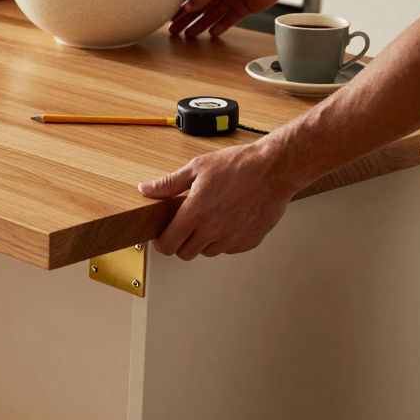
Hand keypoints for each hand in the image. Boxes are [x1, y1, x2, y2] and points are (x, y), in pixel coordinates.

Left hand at [138, 142, 308, 258]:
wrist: (273, 169)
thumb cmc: (238, 165)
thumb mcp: (197, 168)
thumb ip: (169, 184)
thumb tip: (146, 189)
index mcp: (195, 213)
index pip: (168, 244)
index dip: (162, 242)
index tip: (163, 236)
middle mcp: (212, 230)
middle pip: (185, 253)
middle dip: (181, 243)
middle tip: (185, 226)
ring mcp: (232, 238)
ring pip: (207, 252)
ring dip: (203, 241)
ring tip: (209, 219)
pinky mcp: (249, 241)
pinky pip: (229, 249)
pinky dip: (224, 240)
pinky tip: (227, 221)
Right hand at [169, 0, 291, 37]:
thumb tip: (189, 8)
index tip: (172, 1)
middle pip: (201, 4)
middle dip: (187, 16)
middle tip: (174, 28)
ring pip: (212, 14)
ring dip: (200, 24)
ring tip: (188, 35)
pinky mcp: (244, 8)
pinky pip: (228, 19)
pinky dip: (220, 26)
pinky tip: (211, 33)